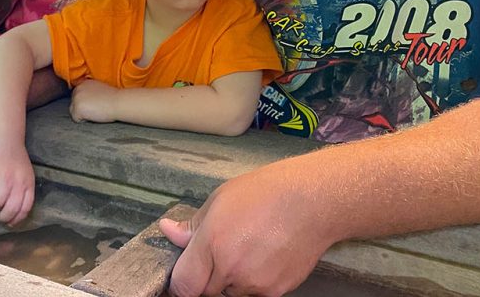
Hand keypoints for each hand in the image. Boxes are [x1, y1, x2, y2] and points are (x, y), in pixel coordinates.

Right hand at [0, 137, 35, 225]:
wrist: (7, 136)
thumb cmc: (14, 156)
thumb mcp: (24, 174)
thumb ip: (21, 192)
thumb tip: (14, 217)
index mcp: (28, 183)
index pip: (25, 208)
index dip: (16, 219)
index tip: (9, 222)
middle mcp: (18, 182)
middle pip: (9, 210)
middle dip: (1, 215)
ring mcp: (5, 177)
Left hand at [69, 79, 118, 122]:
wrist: (119, 102)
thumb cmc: (114, 98)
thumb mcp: (99, 89)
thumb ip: (90, 92)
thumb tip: (87, 101)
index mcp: (84, 83)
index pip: (78, 97)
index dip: (86, 103)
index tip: (95, 104)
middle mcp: (77, 89)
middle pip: (74, 104)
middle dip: (83, 108)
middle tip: (96, 108)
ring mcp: (76, 98)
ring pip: (73, 112)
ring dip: (83, 114)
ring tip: (96, 111)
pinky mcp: (77, 108)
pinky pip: (76, 119)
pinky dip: (84, 120)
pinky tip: (94, 115)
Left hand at [159, 162, 334, 296]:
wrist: (311, 202)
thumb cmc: (266, 193)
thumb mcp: (221, 199)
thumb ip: (193, 224)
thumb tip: (168, 231)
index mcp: (213, 243)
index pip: (183, 284)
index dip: (180, 283)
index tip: (184, 275)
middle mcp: (232, 268)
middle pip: (205, 292)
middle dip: (206, 278)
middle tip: (218, 255)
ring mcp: (255, 284)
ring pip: (231, 293)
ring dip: (231, 280)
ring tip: (245, 250)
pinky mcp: (276, 292)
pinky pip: (254, 294)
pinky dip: (253, 282)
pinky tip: (262, 257)